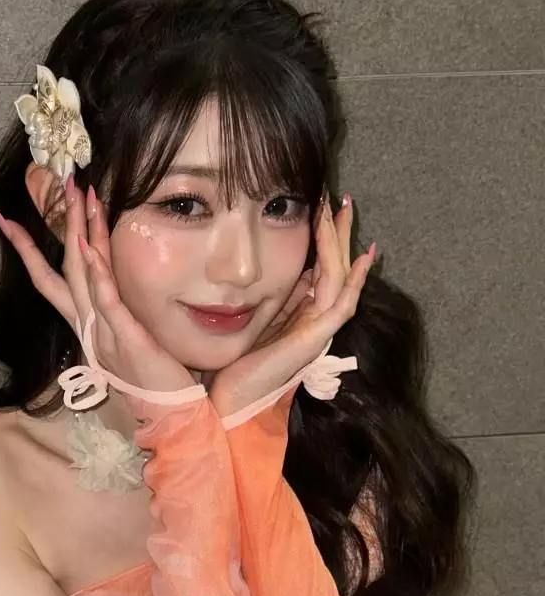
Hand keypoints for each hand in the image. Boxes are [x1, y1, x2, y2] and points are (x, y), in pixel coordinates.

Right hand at [0, 172, 195, 393]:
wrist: (165, 409)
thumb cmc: (146, 374)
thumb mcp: (122, 338)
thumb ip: (109, 313)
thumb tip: (104, 288)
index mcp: (84, 322)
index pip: (48, 279)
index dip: (28, 250)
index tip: (8, 219)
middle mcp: (87, 323)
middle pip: (62, 266)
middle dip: (57, 224)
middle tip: (56, 183)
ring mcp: (103, 329)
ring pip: (81, 275)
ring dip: (78, 234)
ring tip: (76, 198)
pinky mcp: (126, 337)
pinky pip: (106, 301)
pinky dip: (97, 275)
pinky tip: (89, 249)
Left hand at [208, 190, 374, 417]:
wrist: (233, 397)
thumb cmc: (237, 359)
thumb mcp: (252, 313)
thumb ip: (266, 293)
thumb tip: (266, 263)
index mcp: (298, 308)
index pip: (317, 264)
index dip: (320, 235)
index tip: (317, 203)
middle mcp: (312, 315)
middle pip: (334, 265)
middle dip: (337, 231)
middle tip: (340, 198)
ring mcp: (317, 327)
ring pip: (340, 276)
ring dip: (342, 242)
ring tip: (344, 211)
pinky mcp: (315, 339)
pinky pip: (342, 304)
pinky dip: (356, 280)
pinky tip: (363, 256)